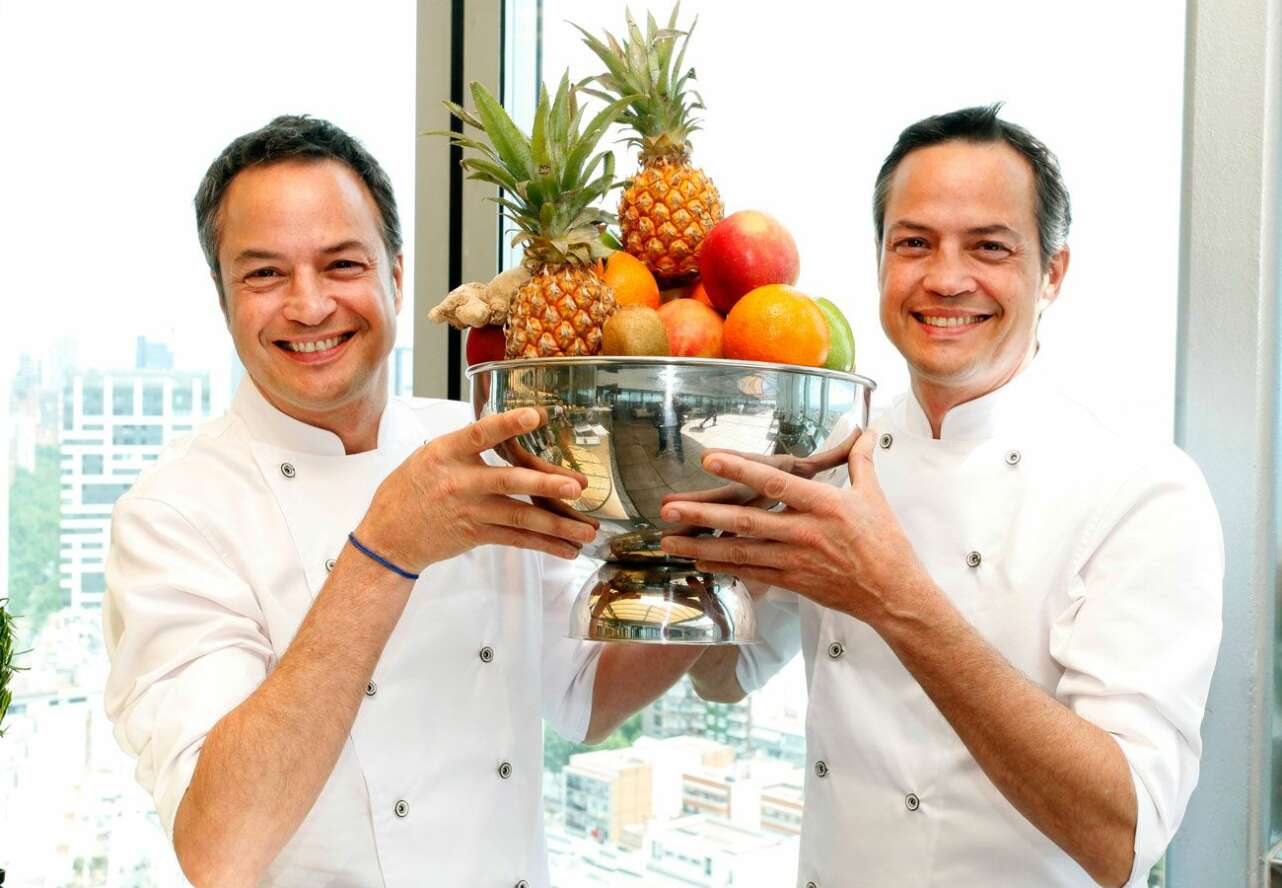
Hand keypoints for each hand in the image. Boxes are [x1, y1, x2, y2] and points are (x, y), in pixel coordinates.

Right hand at [356, 408, 597, 573]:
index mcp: (446, 453)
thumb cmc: (410, 490)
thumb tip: (509, 432)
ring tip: (586, 529)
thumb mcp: (430, 456)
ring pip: (520, 517)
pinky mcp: (475, 535)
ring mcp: (469, 511)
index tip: (536, 415)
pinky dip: (544, 545)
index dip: (508, 424)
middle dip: (547, 484)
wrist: (388, 536)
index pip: (480, 434)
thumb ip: (467, 446)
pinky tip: (567, 549)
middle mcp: (459, 482)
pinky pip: (516, 540)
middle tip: (578, 486)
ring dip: (557, 524)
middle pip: (509, 481)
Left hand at [657, 429, 931, 626]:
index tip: (710, 459)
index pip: (775, 482)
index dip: (740, 470)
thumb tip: (865, 430)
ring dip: (702, 546)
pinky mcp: (793, 581)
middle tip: (668, 510)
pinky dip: (724, 567)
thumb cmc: (885, 543)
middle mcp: (805, 532)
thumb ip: (861, 460)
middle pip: (747, 521)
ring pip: (741, 552)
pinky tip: (698, 561)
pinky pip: (752, 573)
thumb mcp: (874, 496)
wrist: (893, 593)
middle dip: (704, 516)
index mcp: (824, 505)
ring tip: (669, 540)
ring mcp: (796, 560)